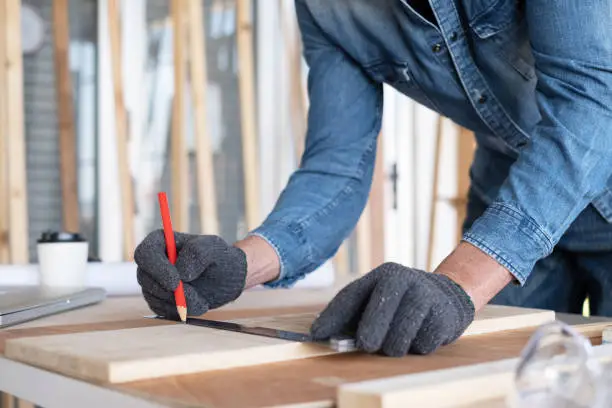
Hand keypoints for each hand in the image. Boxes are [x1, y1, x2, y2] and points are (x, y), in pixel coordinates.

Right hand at [134, 230, 246, 318]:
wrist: (227, 277)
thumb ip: (198, 253)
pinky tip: (197, 305)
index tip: (176, 283)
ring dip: (179, 303)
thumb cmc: (219, 257)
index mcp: (161, 241)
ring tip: (203, 301)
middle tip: (194, 298)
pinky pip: (161, 310)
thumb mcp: (215, 249)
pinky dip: (179, 311)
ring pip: (153, 296)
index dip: (157, 269)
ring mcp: (153, 281)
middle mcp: (152, 261)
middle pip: (144, 278)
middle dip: (169, 292)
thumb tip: (180, 272)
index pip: (145, 253)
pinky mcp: (159, 299)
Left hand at [310, 262, 474, 355]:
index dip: (332, 316)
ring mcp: (425, 297)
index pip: (352, 295)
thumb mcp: (377, 296)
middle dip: (369, 336)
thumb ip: (351, 313)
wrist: (447, 295)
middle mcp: (404, 281)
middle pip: (378, 316)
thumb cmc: (400, 301)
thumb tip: (318, 333)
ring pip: (398, 340)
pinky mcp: (442, 317)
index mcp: (383, 274)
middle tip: (367, 344)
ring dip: (394, 347)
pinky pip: (421, 347)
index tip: (316, 334)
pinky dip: (416, 348)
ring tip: (399, 338)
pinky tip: (420, 334)